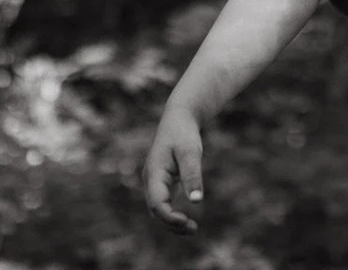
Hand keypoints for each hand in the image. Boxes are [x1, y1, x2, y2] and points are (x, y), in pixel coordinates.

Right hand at [144, 107, 205, 233]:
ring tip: (192, 229)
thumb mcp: (191, 152)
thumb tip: (197, 201)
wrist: (179, 117)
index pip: (157, 204)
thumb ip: (192, 175)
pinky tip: (187, 219)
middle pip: (156, 210)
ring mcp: (155, 181)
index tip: (186, 222)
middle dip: (172, 223)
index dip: (169, 217)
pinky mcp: (162, 181)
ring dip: (172, 221)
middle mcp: (151, 180)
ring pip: (159, 208)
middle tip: (193, 229)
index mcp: (154, 173)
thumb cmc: (184, 133)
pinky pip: (164, 202)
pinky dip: (173, 212)